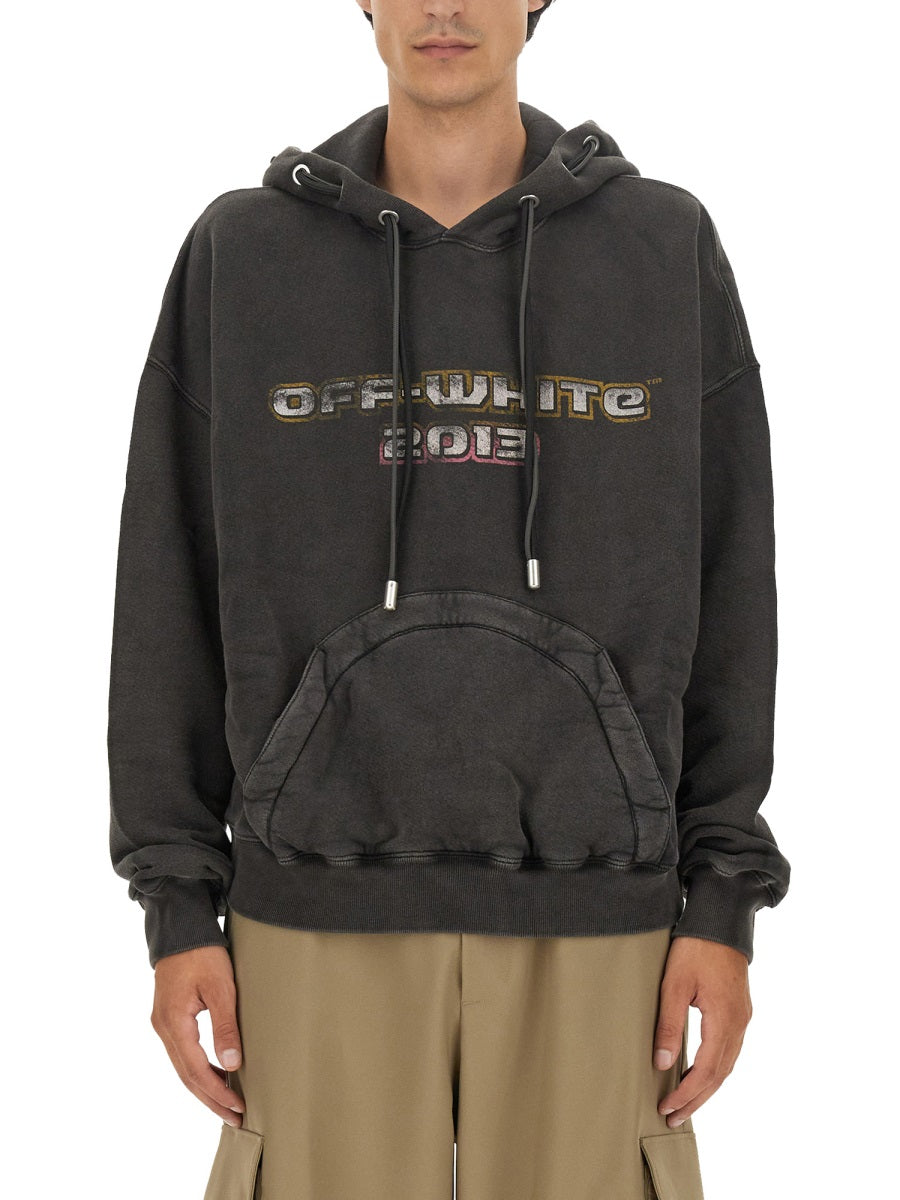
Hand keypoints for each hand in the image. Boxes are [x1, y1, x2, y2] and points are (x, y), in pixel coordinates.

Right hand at [150, 945, 246, 1125]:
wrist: (182, 929)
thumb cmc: (202, 953)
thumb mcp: (220, 987)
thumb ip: (225, 1026)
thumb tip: (231, 1064)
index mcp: (174, 1023)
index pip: (195, 1070)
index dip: (216, 1092)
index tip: (237, 1107)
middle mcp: (164, 1028)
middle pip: (186, 1076)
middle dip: (211, 1099)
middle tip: (235, 1118)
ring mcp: (164, 1024)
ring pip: (183, 1067)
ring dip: (205, 1087)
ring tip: (228, 1105)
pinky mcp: (170, 1018)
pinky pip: (183, 1053)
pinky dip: (199, 1070)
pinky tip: (216, 1075)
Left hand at [652, 935, 751, 1126]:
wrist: (720, 920)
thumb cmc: (695, 948)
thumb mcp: (674, 984)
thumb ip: (669, 1025)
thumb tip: (662, 1063)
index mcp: (725, 1020)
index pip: (707, 1071)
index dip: (687, 1094)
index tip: (666, 1108)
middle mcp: (739, 1024)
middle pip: (720, 1075)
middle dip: (696, 1099)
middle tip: (672, 1117)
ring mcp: (742, 1018)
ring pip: (727, 1065)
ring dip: (706, 1087)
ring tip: (684, 1104)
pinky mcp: (739, 1010)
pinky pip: (729, 1050)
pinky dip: (714, 1069)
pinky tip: (700, 1074)